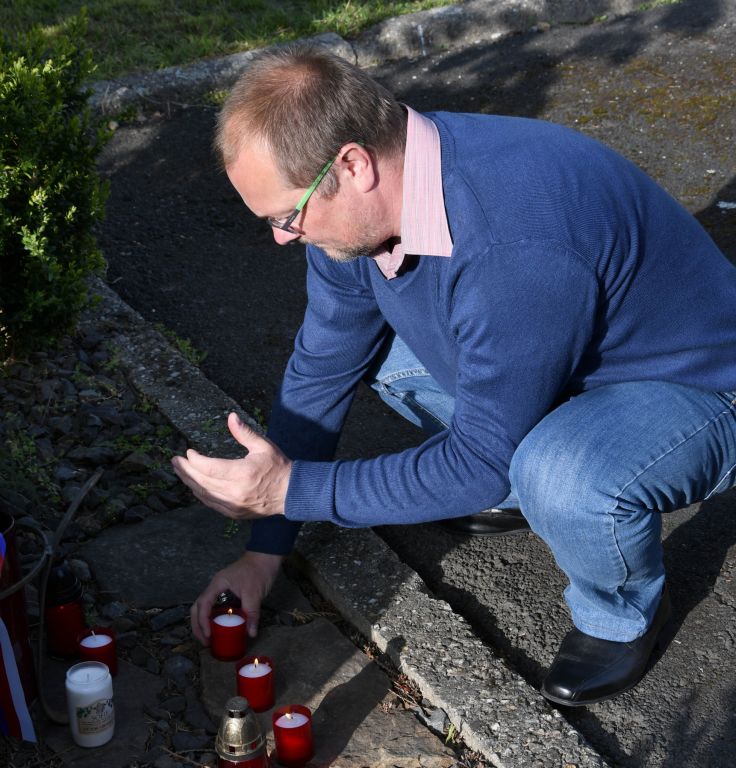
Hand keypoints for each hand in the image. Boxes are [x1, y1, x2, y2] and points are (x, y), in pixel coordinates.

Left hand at [171, 412, 291, 518]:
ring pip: (203, 494)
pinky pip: (211, 503)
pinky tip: (194, 485)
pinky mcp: (234, 513)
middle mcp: (235, 492)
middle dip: (185, 470)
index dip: (195, 460)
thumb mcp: (263, 446)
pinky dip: (200, 494)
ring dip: (189, 482)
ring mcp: (234, 505)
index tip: (189, 452)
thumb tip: (231, 416)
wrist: (291, 493)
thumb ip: (244, 433)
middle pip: (201, 481)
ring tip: (180, 471)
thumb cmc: (277, 466)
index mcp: (242, 473)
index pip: (209, 468)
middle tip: (175, 461)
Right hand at [190, 550, 283, 642]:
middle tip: (205, 642)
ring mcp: (220, 588)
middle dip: (197, 625)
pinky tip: (220, 628)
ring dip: (204, 622)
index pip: (202, 604)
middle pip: (197, 607)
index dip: (202, 622)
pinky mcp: (227, 592)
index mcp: (217, 584)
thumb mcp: (255, 593)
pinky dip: (214, 618)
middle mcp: (215, 586)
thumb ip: (252, 613)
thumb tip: (250, 633)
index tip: (208, 635)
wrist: (266, 557)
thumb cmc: (259, 571)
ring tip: (210, 639)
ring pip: (204, 607)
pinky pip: (215, 606)